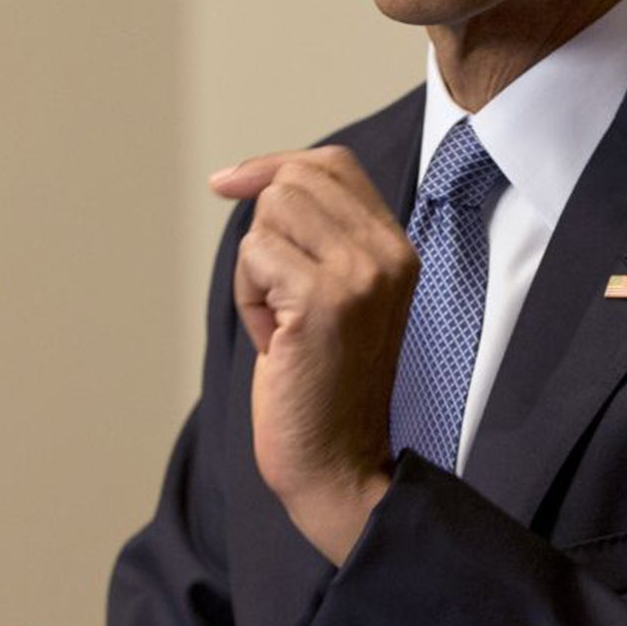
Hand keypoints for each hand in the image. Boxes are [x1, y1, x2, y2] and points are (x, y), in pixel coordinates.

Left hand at [209, 146, 412, 562]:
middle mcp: (388, 255)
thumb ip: (318, 236)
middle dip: (263, 233)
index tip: (229, 181)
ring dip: (253, 269)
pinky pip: (253, 256)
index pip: (333, 165)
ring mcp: (361, 275)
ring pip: (270, 213)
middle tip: (277, 298)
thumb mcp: (334, 294)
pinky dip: (247, 298)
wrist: (337, 462)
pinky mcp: (324, 300)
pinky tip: (274, 341)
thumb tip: (251, 177)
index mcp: (397, 249)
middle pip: (292, 182)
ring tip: (279, 322)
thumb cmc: (322, 384)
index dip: (274, 164)